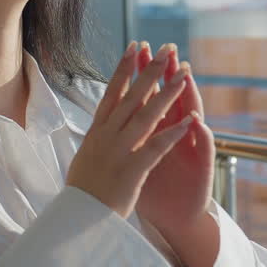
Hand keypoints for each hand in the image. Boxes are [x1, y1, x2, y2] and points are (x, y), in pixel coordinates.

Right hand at [66, 42, 199, 218]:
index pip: (112, 93)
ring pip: (146, 115)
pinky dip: (173, 132)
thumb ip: (95, 141)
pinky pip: (156, 147)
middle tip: (165, 48)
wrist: (77, 219)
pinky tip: (189, 119)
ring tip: (183, 74)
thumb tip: (97, 128)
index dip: (124, 68)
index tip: (134, 47)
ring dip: (167, 93)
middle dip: (150, 71)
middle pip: (132, 96)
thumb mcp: (84, 158)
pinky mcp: (132, 170)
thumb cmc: (81, 192)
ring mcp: (119, 151)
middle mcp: (107, 136)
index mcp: (96, 132)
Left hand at [135, 44, 215, 235]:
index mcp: (156, 132)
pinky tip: (198, 121)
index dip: (141, 74)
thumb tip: (110, 114)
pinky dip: (201, 134)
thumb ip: (131, 137)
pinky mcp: (203, 169)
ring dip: (190, 95)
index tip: (134, 48)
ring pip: (192, 116)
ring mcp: (191, 149)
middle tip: (163, 47)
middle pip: (170, 98)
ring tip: (186, 75)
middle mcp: (177, 135)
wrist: (177, 220)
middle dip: (165, 73)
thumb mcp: (136, 160)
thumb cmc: (154, 191)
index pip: (148, 96)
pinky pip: (204, 149)